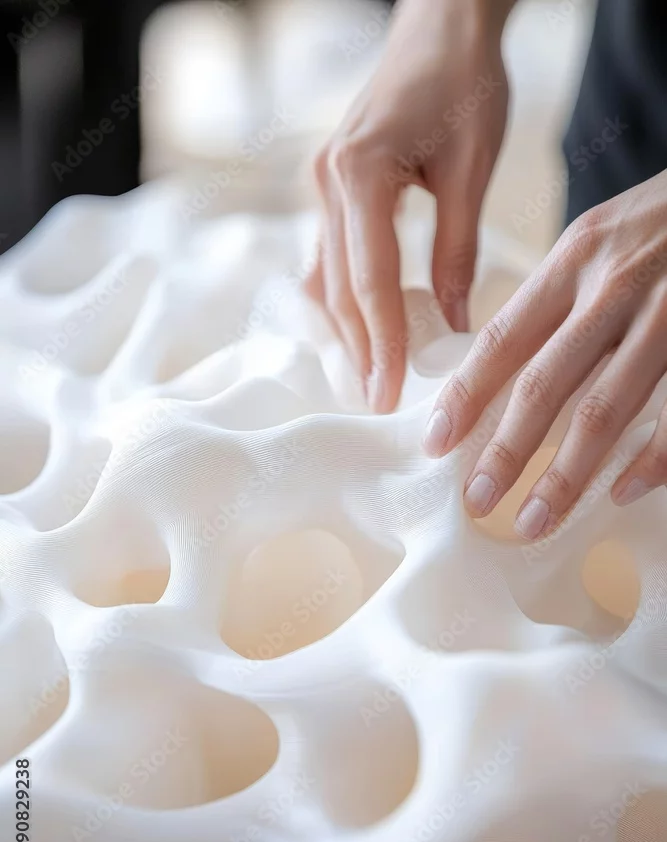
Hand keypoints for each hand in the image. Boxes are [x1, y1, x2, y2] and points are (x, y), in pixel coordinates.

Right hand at [305, 0, 511, 412]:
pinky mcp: (331, 188)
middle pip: (341, 288)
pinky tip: (358, 333)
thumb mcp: (472, 168)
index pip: (370, 280)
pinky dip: (346, 299)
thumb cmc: (464, 82)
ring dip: (349, 332)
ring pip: (329, 277)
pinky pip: (331, 257)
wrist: (440, 25)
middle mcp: (329, 182)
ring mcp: (323, 185)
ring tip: (369, 380)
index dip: (381, 342)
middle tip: (378, 404)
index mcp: (361, 174)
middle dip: (360, 349)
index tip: (389, 393)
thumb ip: (457, 250)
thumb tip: (452, 325)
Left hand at [423, 170, 666, 537]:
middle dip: (505, 450)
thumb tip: (505, 365)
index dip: (466, 394)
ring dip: (566, 474)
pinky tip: (621, 492)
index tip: (435, 442)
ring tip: (535, 519)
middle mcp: (614, 286)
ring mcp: (666, 314)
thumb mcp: (601, 239)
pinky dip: (651, 459)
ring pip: (605, 407)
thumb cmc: (664, 222)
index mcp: (575, 260)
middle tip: (477, 500)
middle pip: (545, 382)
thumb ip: (560, 296)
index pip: (503, 337)